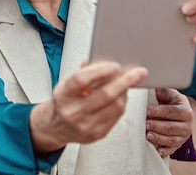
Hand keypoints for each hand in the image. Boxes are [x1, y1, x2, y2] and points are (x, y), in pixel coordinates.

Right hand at [28, 61, 147, 152]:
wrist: (57, 127)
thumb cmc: (64, 102)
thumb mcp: (66, 84)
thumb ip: (83, 73)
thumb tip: (102, 61)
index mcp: (63, 96)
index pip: (81, 80)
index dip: (99, 72)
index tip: (115, 65)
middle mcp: (74, 112)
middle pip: (105, 95)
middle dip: (125, 82)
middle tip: (138, 73)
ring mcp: (86, 125)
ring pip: (115, 107)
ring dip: (126, 92)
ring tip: (129, 82)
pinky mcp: (98, 134)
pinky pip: (117, 117)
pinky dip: (122, 103)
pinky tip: (122, 95)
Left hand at [145, 88, 192, 156]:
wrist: (177, 113)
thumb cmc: (170, 101)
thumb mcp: (169, 94)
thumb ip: (162, 91)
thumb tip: (155, 90)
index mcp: (185, 111)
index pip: (171, 112)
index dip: (158, 111)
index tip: (146, 111)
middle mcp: (187, 125)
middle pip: (171, 127)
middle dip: (157, 126)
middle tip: (145, 124)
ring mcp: (183, 136)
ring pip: (171, 139)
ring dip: (159, 138)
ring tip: (148, 135)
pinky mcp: (178, 144)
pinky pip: (172, 149)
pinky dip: (165, 151)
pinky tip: (157, 151)